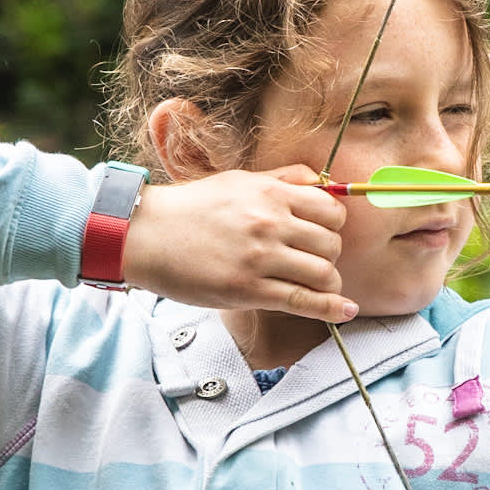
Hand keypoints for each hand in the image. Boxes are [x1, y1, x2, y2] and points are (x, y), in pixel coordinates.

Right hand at [121, 164, 356, 322]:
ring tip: (317, 285)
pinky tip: (343, 311)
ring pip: (323, 274)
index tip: (323, 235)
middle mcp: (270, 223)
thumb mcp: (239, 181)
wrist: (146, 235)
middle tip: (313, 261)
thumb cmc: (192, 209)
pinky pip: (303, 301)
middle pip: (332, 244)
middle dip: (330, 256)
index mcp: (271, 194)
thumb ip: (283, 178)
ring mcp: (260, 258)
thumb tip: (323, 182)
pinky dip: (330, 309)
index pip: (332, 210)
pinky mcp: (248, 290)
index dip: (334, 226)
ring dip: (328, 283)